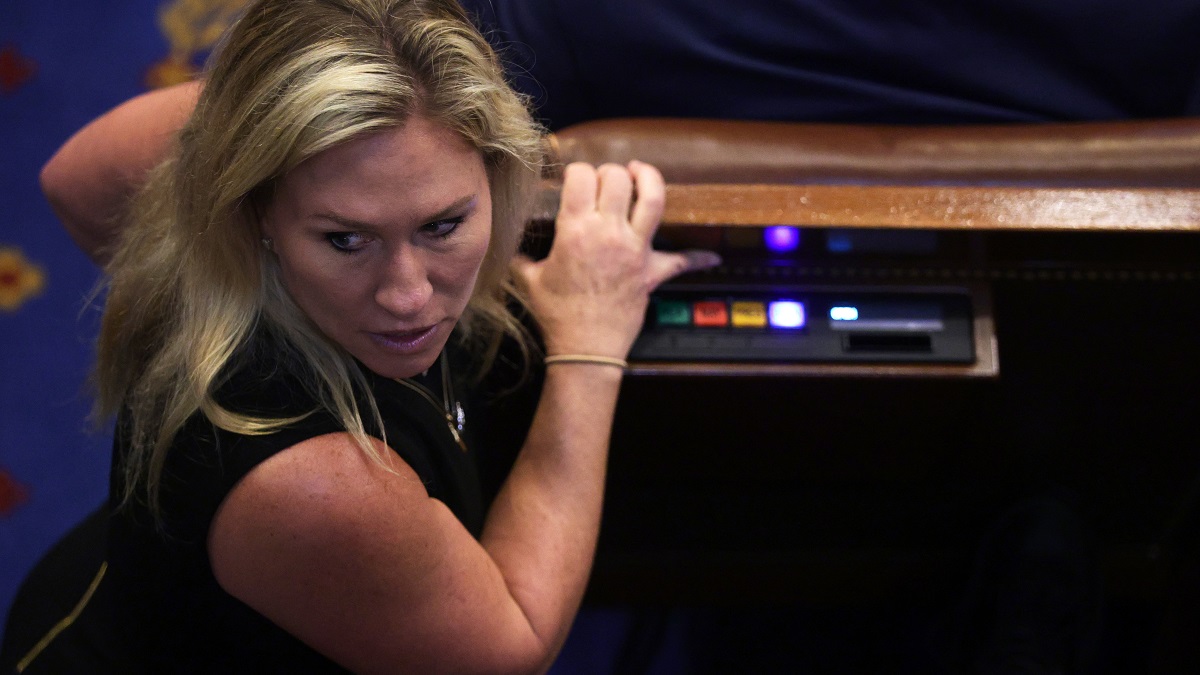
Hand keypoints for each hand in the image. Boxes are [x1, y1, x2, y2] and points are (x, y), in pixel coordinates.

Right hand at [513, 160, 719, 358]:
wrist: (585, 348)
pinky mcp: (652, 270)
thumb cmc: (557, 314)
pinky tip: (713, 257)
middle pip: (617, 178)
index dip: (578, 172)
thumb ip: (522, 257)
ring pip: (653, 198)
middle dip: (610, 172)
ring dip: (649, 179)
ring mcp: (634, 248)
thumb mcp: (530, 280)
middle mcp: (608, 232)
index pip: (581, 176)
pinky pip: (681, 260)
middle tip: (605, 182)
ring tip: (641, 174)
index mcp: (575, 230)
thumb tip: (510, 250)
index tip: (575, 180)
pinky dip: (698, 257)